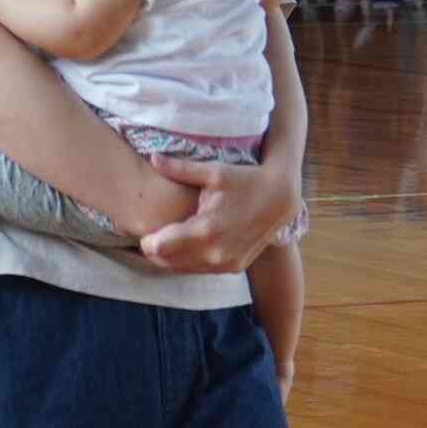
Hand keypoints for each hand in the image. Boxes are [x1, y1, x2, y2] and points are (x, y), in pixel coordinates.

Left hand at [140, 147, 299, 272]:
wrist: (281, 199)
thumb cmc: (246, 180)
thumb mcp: (214, 172)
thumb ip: (180, 168)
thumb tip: (153, 157)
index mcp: (205, 229)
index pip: (159, 248)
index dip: (147, 240)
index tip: (145, 227)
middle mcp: (214, 253)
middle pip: (166, 263)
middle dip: (154, 250)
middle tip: (152, 233)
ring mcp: (225, 264)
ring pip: (182, 270)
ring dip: (170, 258)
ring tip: (167, 238)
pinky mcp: (233, 268)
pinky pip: (200, 270)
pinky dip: (188, 261)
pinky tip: (187, 244)